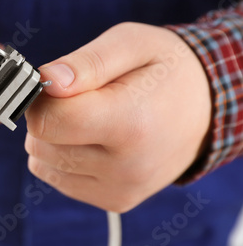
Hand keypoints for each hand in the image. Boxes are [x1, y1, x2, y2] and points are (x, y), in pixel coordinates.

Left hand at [24, 22, 211, 211]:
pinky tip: (93, 140)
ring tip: (90, 118)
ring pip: (43, 163)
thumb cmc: (164, 70)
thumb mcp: (130, 44)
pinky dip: (63, 156)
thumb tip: (48, 81)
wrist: (204, 109)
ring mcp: (121, 189)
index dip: (41, 97)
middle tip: (80, 98)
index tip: (57, 84)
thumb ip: (87, 62)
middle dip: (48, 115)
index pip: (48, 121)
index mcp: (130, 124)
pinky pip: (57, 177)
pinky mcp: (115, 200)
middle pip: (41, 143)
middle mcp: (126, 168)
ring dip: (53, 137)